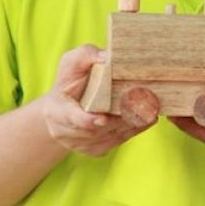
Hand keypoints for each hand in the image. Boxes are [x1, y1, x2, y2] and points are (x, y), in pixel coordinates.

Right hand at [41, 44, 155, 157]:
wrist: (64, 105)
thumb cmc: (70, 80)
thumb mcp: (72, 62)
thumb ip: (86, 55)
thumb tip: (106, 57)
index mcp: (56, 110)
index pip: (71, 119)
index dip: (86, 120)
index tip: (102, 118)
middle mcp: (64, 132)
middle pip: (95, 130)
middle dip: (119, 120)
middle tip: (140, 108)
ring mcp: (78, 144)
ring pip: (109, 137)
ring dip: (129, 125)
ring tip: (148, 111)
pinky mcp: (93, 150)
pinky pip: (115, 143)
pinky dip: (132, 131)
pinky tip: (146, 120)